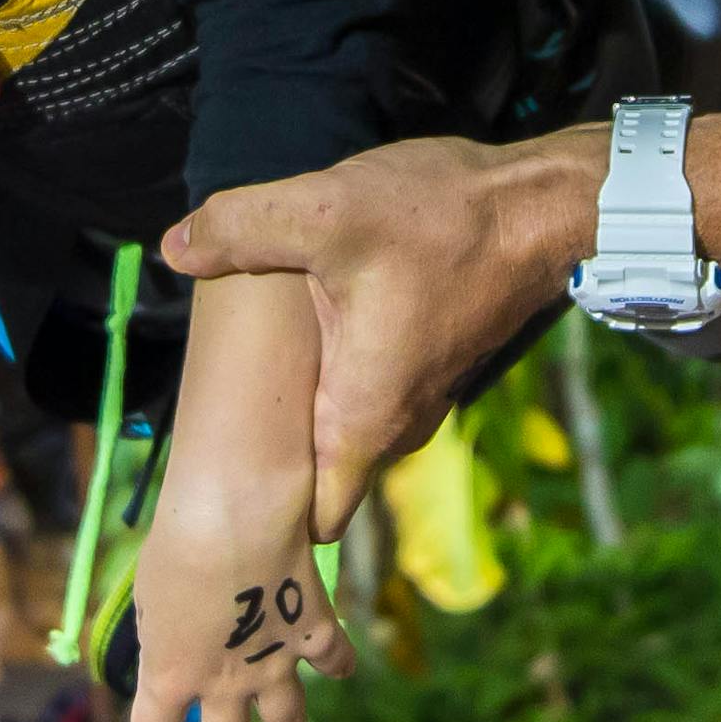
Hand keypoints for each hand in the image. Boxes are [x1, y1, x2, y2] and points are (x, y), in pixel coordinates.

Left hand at [105, 496, 339, 721]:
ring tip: (276, 707)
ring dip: (282, 721)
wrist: (232, 511)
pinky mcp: (313, 634)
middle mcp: (223, 685)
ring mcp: (273, 665)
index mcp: (170, 677)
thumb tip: (172, 649)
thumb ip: (162, 638)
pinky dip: (334, 661)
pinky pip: (336, 663)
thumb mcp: (148, 600)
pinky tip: (329, 656)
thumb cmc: (173, 544)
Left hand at [164, 132, 598, 528]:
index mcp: (364, 413)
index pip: (320, 516)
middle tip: (227, 413)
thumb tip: (174, 248)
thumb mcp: (325, 212)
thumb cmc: (442, 220)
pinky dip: (346, 372)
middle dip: (283, 455)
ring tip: (265, 368)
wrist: (546, 205)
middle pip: (328, 471)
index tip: (234, 487)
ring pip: (352, 425)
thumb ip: (241, 229)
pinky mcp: (438, 359)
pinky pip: (376, 389)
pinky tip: (317, 324)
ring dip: (315, 405)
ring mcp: (425, 392)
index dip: (276, 511)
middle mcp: (401, 420)